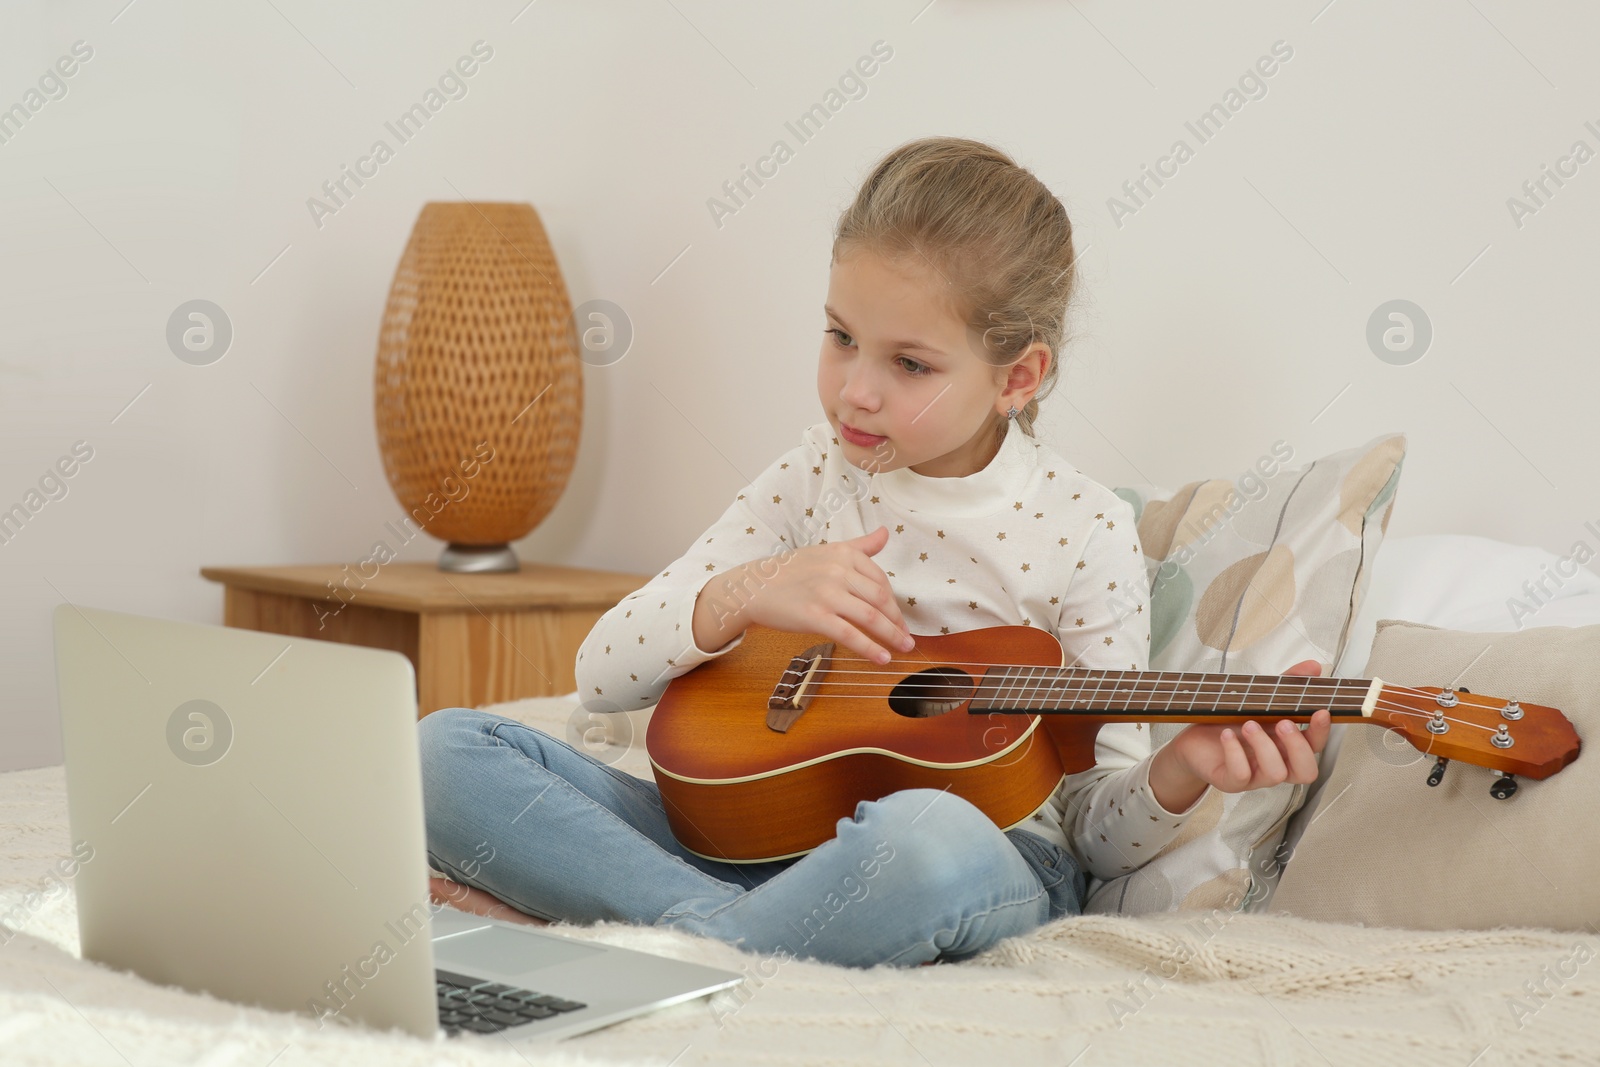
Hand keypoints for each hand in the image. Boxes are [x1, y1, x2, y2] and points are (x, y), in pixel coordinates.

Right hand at [692, 525, 915, 663]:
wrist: (754, 587)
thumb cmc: (791, 571)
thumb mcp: (827, 551)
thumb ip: (860, 545)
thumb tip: (885, 533)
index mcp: (844, 553)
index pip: (880, 580)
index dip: (894, 602)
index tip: (900, 618)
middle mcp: (838, 570)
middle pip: (880, 599)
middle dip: (898, 621)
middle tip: (907, 638)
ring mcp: (827, 594)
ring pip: (871, 617)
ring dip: (892, 636)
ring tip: (903, 649)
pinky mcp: (815, 616)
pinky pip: (850, 635)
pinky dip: (870, 648)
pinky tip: (882, 658)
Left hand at [1148, 658, 1332, 813]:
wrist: (1195, 739)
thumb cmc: (1231, 721)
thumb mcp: (1259, 700)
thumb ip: (1287, 684)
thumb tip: (1313, 667)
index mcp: (1287, 746)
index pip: (1316, 746)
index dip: (1322, 732)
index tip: (1321, 711)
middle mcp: (1276, 763)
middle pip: (1306, 771)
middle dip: (1298, 747)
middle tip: (1284, 723)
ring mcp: (1254, 775)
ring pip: (1275, 774)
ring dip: (1264, 746)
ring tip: (1249, 724)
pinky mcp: (1231, 780)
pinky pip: (1241, 774)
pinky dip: (1235, 752)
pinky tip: (1227, 735)